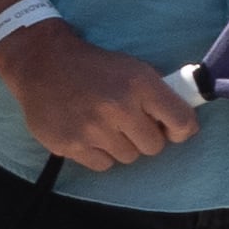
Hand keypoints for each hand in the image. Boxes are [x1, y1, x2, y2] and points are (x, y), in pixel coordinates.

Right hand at [0, 21, 202, 173]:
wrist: (43, 64)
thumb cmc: (96, 67)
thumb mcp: (134, 68)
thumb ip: (160, 95)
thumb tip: (185, 125)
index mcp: (139, 83)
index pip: (181, 122)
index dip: (181, 130)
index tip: (172, 129)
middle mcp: (118, 106)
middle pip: (154, 147)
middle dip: (146, 137)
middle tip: (130, 124)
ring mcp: (92, 128)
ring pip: (128, 158)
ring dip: (122, 146)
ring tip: (106, 126)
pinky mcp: (69, 144)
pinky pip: (103, 165)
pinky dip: (100, 154)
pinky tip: (89, 134)